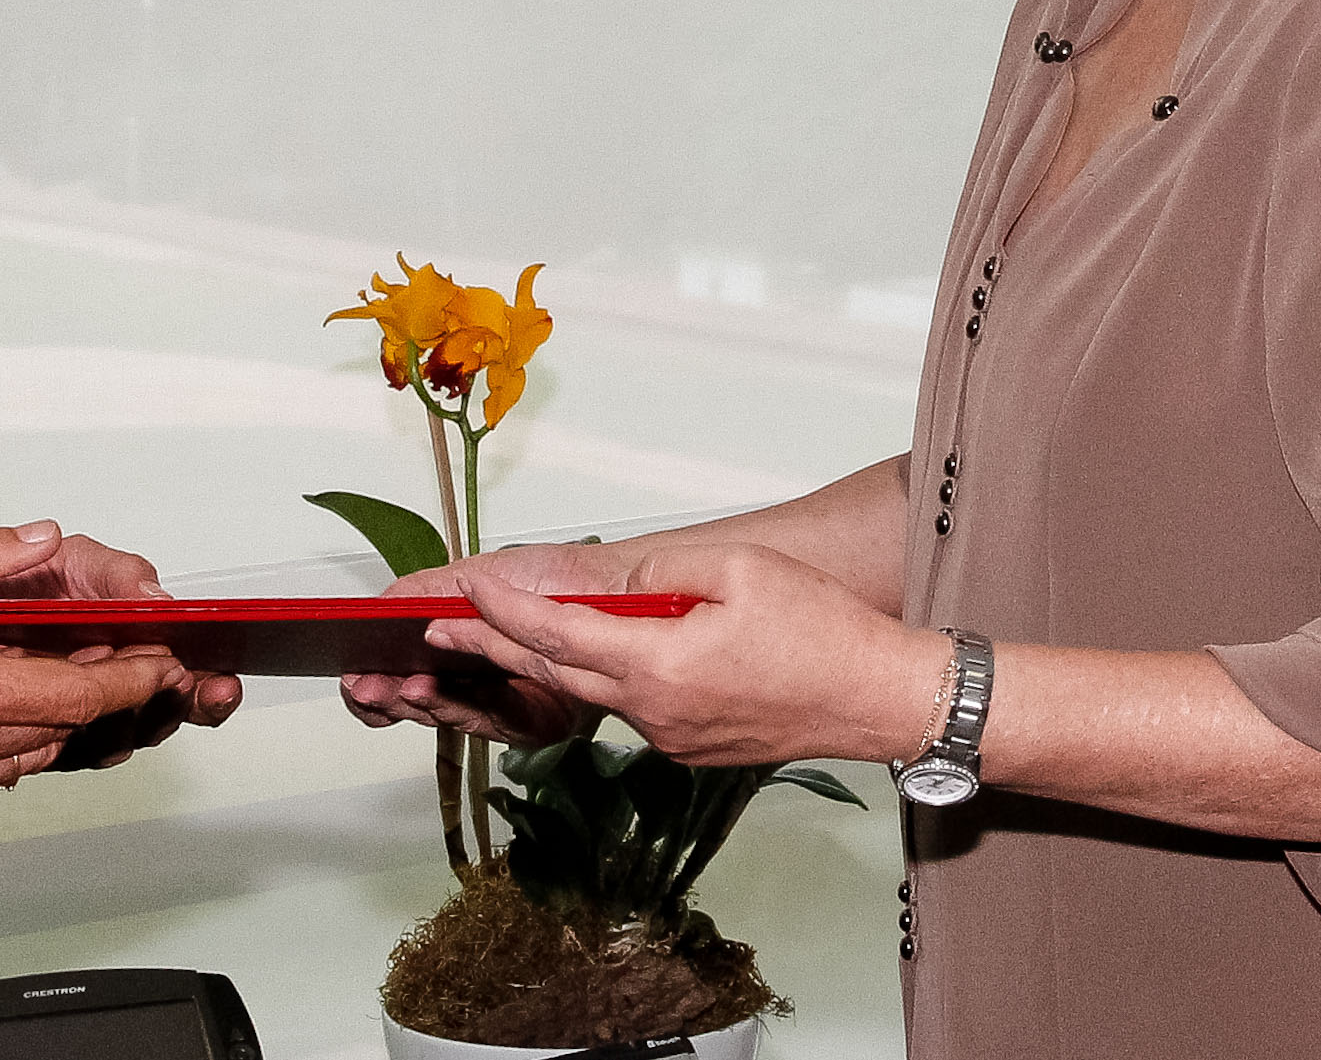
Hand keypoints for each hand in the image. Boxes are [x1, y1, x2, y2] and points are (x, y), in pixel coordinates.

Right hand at [0, 523, 194, 798]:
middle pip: (65, 729)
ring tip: (79, 673)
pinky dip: (18, 735)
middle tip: (137, 661)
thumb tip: (39, 540)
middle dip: (110, 696)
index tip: (165, 663)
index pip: (77, 694)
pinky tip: (13, 699)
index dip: (132, 678)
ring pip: (30, 752)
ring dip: (63, 718)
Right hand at [340, 543, 612, 746]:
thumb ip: (425, 595)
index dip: (382, 682)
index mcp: (469, 648)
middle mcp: (490, 680)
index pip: (416, 676)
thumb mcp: (476, 577)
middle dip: (392, 698)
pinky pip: (496, 725)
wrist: (618, 589)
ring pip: (458, 717)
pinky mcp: (544, 722)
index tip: (354, 678)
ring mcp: (515, 703)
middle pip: (429, 702)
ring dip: (421, 703)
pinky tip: (435, 689)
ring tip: (399, 687)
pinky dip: (461, 707)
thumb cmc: (558, 575)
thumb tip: (379, 606)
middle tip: (365, 688)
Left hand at [421, 540, 945, 768]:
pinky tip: (598, 656)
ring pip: (596, 694)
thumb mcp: (735, 572)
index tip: (460, 590)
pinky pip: (636, 708)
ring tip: (501, 638)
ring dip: (548, 665)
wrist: (881, 699)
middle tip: (439, 630)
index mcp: (658, 667)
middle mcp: (655, 714)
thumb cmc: (822, 632)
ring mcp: (673, 740)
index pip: (555, 636)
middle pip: (556, 677)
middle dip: (493, 650)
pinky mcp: (694, 748)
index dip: (500, 611)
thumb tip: (611, 582)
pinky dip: (605, 680)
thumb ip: (659, 572)